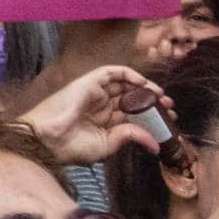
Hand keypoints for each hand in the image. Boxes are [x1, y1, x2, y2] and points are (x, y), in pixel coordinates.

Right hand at [19, 64, 166, 165]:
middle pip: (132, 99)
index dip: (151, 116)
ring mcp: (95, 93)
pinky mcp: (89, 82)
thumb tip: (156, 145)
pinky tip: (144, 84)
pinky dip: (129, 75)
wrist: (47, 139)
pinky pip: (112, 72)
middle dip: (153, 102)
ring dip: (145, 88)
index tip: (169, 121)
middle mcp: (100, 105)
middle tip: (171, 107)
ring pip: (124, 85)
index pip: (133, 115)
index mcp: (103, 122)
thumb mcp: (108, 145)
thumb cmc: (71, 147)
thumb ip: (131, 137)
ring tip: (161, 96)